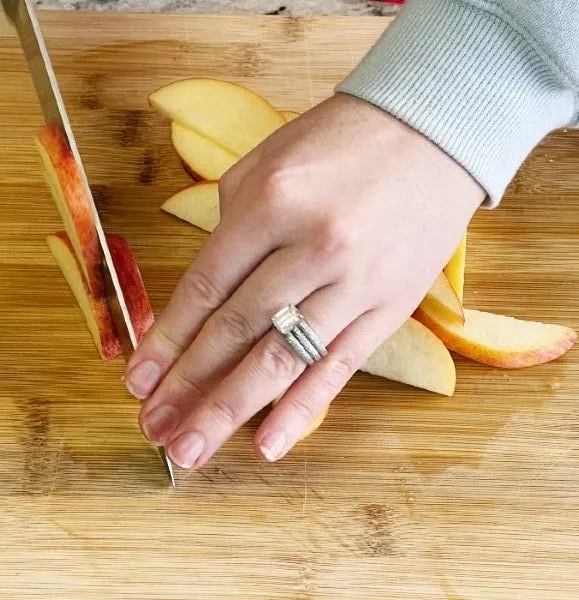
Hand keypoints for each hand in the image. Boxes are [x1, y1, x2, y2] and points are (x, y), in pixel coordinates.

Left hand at [125, 93, 483, 468]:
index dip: (169, 339)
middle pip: (237, 330)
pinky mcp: (389, 307)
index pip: (207, 286)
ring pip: (282, 358)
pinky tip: (268, 445)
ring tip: (191, 449)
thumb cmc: (344, 141)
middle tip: (154, 427)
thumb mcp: (269, 162)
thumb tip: (207, 291)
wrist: (435, 133)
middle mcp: (311, 247)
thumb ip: (231, 226)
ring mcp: (355, 282)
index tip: (139, 378)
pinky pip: (339, 366)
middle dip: (189, 385)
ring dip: (230, 409)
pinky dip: (302, 409)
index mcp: (272, 202)